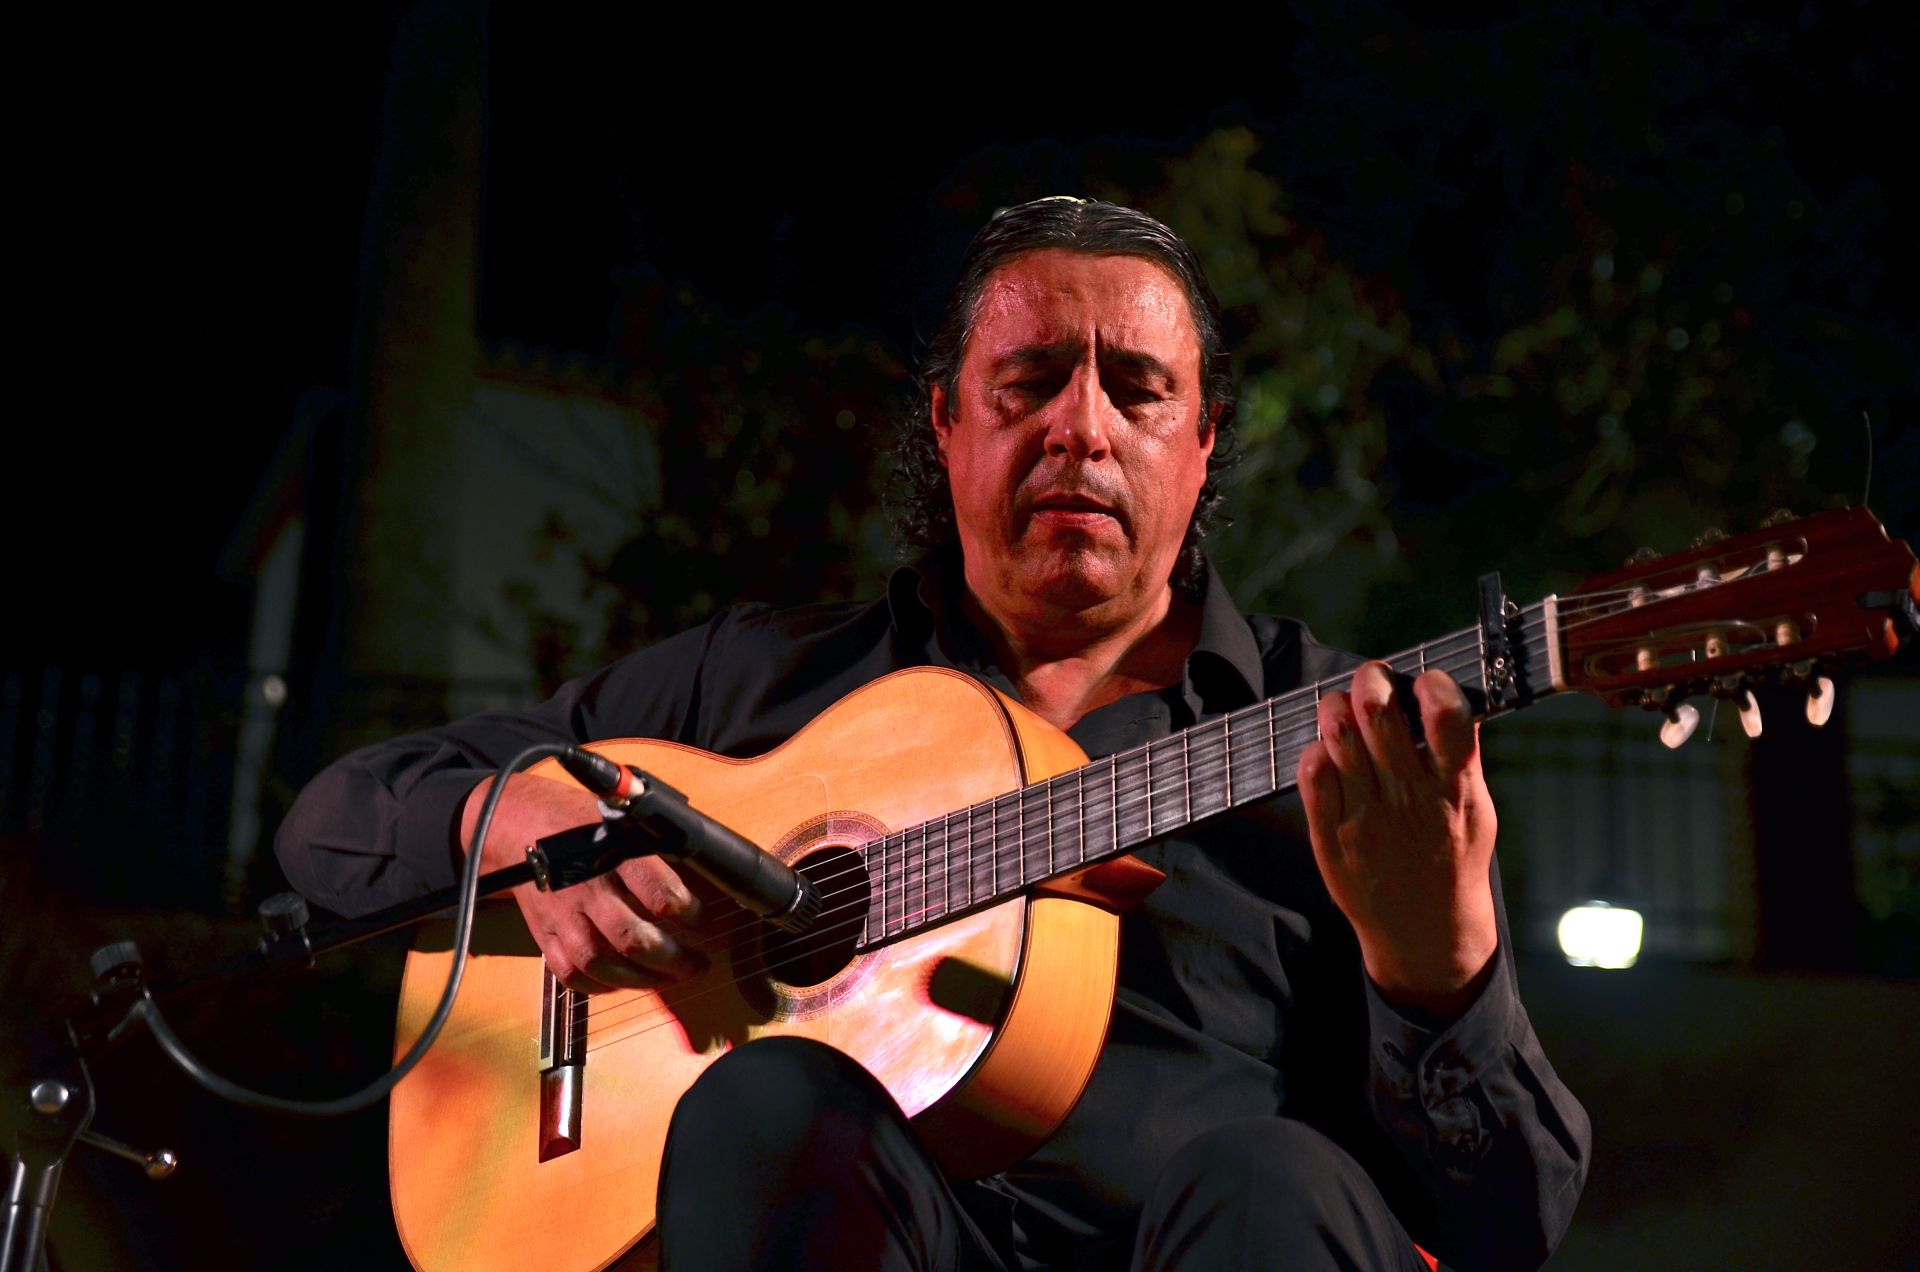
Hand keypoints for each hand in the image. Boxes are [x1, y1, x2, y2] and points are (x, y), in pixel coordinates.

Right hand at [461, 773, 708, 992]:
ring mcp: (562, 915)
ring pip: (601, 962)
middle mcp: (587, 888)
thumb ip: (655, 846)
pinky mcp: (544, 933)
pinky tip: (623, 983)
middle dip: (673, 959)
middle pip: (632, 937)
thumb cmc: (579, 820)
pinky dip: (599, 985)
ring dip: (641, 980)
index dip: (690, 913)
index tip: (705, 921)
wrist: (520, 823)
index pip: (658, 892)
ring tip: (669, 979)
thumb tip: (701, 869)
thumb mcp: (622, 819)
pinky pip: (570, 973)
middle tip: (698, 965)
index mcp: (611, 854)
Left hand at [1297, 662, 1498, 1015]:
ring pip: (1339, 737)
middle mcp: (1409, 801)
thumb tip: (1449, 700)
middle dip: (1371, 680)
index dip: (1434, 686)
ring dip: (1337, 707)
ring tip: (1343, 707)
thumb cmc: (1453, 861)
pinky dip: (1315, 750)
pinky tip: (1327, 751)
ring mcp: (1366, 818)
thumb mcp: (1478, 813)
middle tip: (1372, 678)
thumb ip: (1463, 762)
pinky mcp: (1330, 835)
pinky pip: (1312, 775)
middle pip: (1378, 716)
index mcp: (1454, 791)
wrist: (1425, 932)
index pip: (1448, 720)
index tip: (1426, 680)